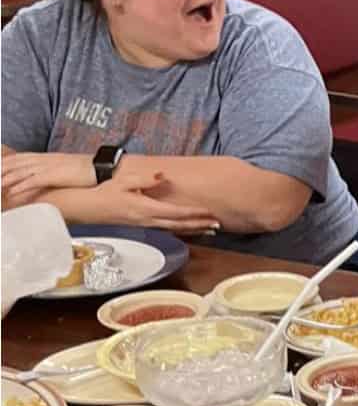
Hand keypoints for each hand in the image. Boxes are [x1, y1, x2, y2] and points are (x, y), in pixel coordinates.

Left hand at [1, 151, 93, 206]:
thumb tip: (45, 178)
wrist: (101, 167)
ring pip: (21, 171)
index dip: (5, 162)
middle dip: (1, 169)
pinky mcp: (54, 174)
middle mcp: (44, 159)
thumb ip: (52, 171)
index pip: (20, 157)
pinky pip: (34, 180)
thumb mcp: (66, 168)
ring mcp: (49, 166)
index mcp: (46, 157)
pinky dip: (21, 185)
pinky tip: (12, 191)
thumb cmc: (87, 170)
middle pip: (16, 163)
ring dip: (5, 178)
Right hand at [79, 172, 220, 234]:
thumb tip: (162, 175)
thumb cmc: (106, 193)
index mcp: (146, 208)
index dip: (193, 214)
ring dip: (194, 230)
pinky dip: (183, 230)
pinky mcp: (145, 226)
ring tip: (211, 229)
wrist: (90, 209)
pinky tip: (191, 229)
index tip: (209, 213)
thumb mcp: (124, 181)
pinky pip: (168, 229)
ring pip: (176, 229)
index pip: (175, 212)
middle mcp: (148, 220)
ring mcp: (147, 225)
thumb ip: (145, 178)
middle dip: (200, 225)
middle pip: (180, 225)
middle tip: (218, 224)